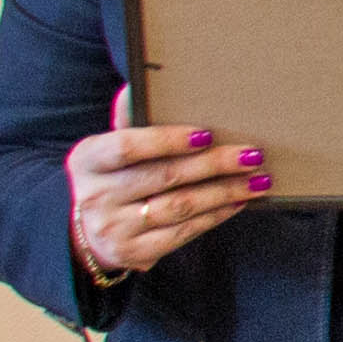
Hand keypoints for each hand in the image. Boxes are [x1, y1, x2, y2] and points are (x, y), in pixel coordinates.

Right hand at [66, 86, 266, 276]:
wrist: (83, 234)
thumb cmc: (109, 179)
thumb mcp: (106, 150)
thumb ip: (127, 123)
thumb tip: (137, 88)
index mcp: (86, 161)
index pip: (127, 147)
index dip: (167, 140)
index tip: (206, 134)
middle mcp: (96, 196)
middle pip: (164, 177)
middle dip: (213, 165)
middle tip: (251, 155)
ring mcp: (115, 228)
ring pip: (180, 207)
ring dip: (225, 191)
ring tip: (258, 179)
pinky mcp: (134, 253)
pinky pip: (184, 232)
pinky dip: (216, 215)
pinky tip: (239, 201)